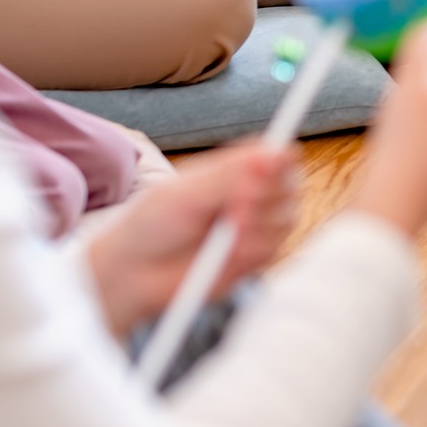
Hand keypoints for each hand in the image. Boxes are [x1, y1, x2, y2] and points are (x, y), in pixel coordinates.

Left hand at [87, 142, 297, 337]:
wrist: (134, 275)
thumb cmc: (151, 225)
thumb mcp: (187, 193)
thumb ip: (232, 174)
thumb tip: (274, 151)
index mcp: (234, 169)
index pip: (278, 154)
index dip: (279, 160)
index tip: (261, 171)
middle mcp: (251, 195)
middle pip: (292, 184)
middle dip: (267, 195)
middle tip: (235, 206)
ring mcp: (255, 227)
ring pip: (287, 217)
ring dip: (260, 225)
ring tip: (227, 232)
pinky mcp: (253, 259)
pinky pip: (274, 250)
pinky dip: (252, 250)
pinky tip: (227, 253)